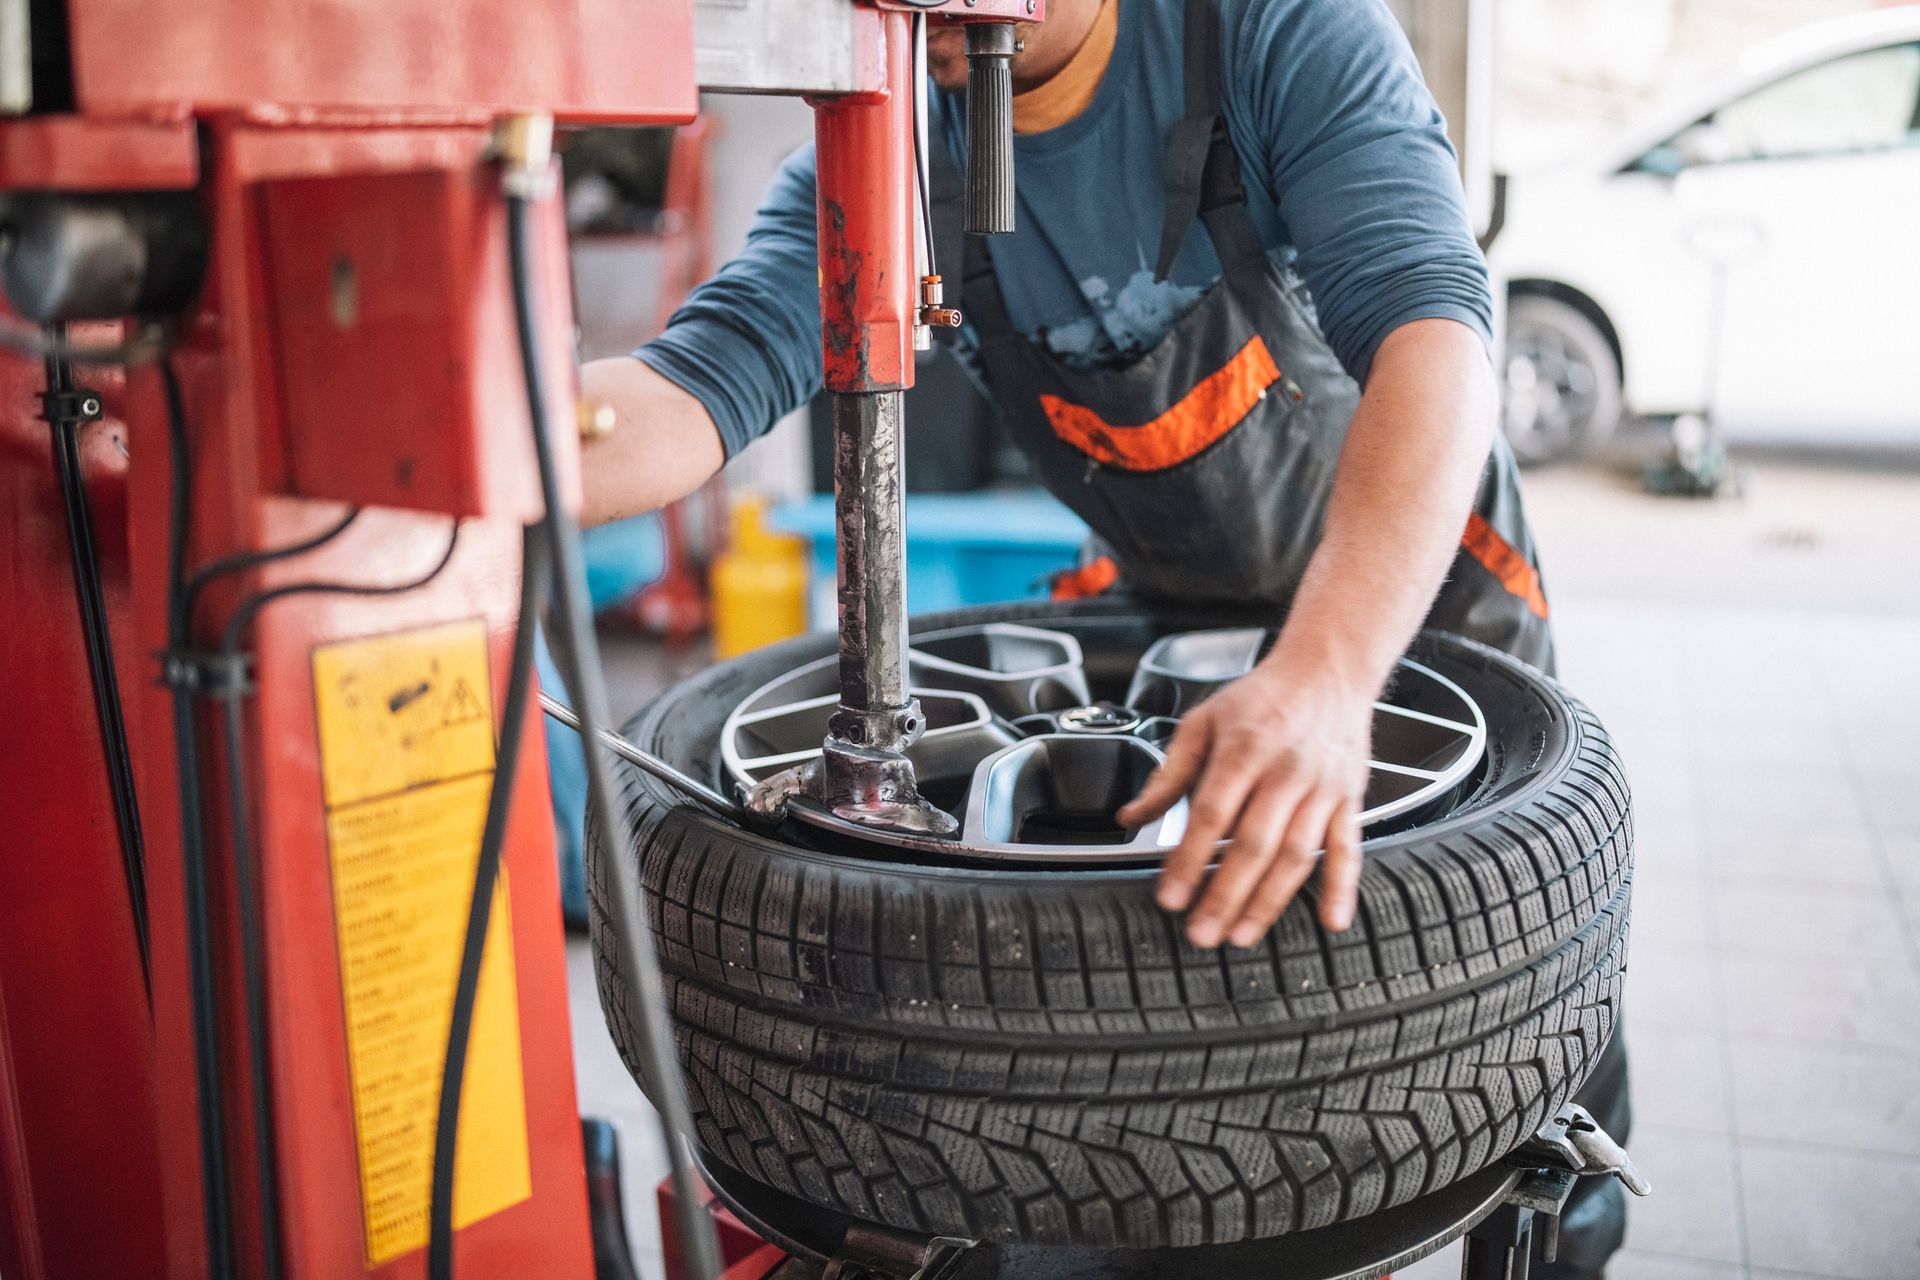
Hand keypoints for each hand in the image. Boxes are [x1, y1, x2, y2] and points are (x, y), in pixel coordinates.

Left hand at [1116, 653, 1373, 947]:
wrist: (1327, 671)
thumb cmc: (1260, 699)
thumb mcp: (1202, 722)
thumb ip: (1168, 775)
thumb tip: (1130, 818)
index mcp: (1243, 750)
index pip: (1211, 815)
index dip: (1189, 860)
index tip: (1170, 897)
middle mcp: (1285, 772)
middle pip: (1253, 844)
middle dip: (1224, 895)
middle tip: (1201, 933)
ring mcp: (1322, 789)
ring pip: (1296, 855)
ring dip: (1268, 902)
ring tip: (1241, 935)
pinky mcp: (1349, 800)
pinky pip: (1348, 848)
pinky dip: (1341, 887)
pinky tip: (1331, 921)